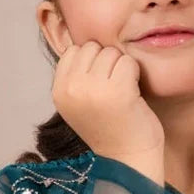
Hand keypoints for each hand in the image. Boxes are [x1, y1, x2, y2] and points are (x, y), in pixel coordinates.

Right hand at [51, 39, 164, 159]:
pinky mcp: (117, 91)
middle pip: (92, 47)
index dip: (92, 63)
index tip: (100, 87)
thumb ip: (76, 75)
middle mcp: (71, 89)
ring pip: (111, 52)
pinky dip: (135, 75)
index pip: (74, 51)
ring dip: (122, 68)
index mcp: (59, 91)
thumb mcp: (80, 102)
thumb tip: (77, 33)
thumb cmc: (110, 128)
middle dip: (107, 63)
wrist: (128, 160)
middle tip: (114, 91)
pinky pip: (128, 62)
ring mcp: (93, 90)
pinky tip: (133, 96)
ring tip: (123, 94)